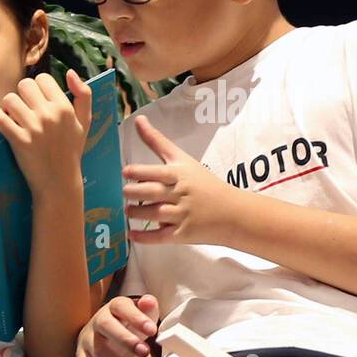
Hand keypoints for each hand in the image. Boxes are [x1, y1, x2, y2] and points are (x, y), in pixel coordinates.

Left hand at [0, 69, 91, 199]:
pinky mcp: (18, 140)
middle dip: (22, 94)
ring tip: (15, 117)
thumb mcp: (85, 122)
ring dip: (9, 107)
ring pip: (9, 99)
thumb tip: (70, 72)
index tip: (39, 100)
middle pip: (24, 85)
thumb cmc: (71, 151)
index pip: (43, 79)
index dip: (38, 87)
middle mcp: (49, 114)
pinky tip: (4, 124)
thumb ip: (83, 95)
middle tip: (25, 108)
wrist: (59, 182)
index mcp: (65, 107)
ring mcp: (33, 127)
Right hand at [76, 293, 159, 356]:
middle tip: (144, 352)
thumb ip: (148, 308)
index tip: (153, 330)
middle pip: (105, 325)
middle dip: (126, 340)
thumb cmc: (130, 327)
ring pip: (98, 350)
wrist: (111, 339)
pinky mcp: (82, 356)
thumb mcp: (142, 315)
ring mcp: (87, 338)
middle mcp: (97, 320)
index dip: (136, 317)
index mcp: (114, 307)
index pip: (121, 306)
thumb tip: (149, 302)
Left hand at [124, 115, 241, 245]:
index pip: (156, 172)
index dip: (138, 172)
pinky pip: (161, 237)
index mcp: (179, 174)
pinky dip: (145, 237)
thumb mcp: (182, 159)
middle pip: (153, 193)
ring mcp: (182, 215)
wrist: (232, 212)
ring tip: (128, 210)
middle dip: (134, 193)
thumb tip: (137, 119)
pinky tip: (132, 235)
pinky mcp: (183, 234)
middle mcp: (180, 194)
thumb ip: (156, 141)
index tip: (125, 172)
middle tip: (125, 192)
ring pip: (154, 215)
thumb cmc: (203, 182)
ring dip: (137, 214)